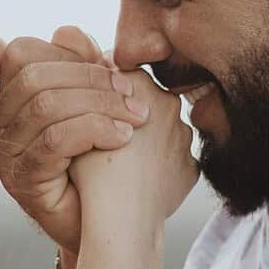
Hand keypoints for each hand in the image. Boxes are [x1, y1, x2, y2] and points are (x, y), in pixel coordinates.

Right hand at [0, 26, 150, 252]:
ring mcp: (6, 155)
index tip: (120, 75)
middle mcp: (0, 125)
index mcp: (12, 100)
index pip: (24, 53)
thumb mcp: (96, 108)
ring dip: (100, 105)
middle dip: (93, 80)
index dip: (74, 56)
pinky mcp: (23, 181)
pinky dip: (93, 130)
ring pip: (46, 105)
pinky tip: (121, 138)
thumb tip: (70, 30)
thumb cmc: (104, 167)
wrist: (109, 230)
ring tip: (135, 119)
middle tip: (135, 98)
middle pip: (35, 75)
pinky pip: (54, 139)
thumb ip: (82, 69)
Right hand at [68, 71, 197, 222]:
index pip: (122, 77)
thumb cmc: (89, 170)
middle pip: (146, 101)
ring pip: (162, 132)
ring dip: (147, 143)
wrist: (120, 217)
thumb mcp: (76, 118)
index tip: (92, 116)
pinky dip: (159, 168)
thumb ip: (89, 89)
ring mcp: (183, 135)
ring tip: (124, 166)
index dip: (103, 96)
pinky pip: (173, 160)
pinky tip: (139, 182)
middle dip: (129, 116)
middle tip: (110, 141)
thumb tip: (82, 51)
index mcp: (139, 83)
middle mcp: (167, 102)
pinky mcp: (192, 165)